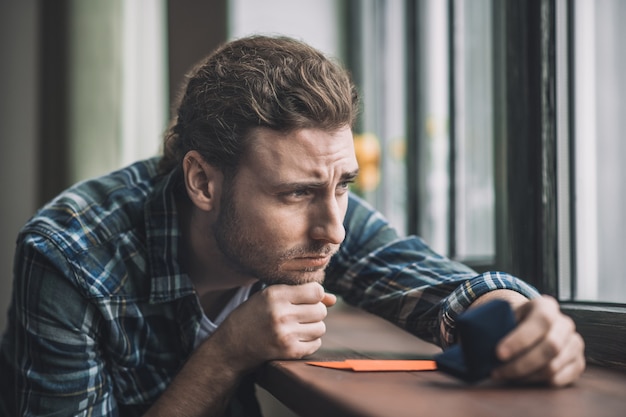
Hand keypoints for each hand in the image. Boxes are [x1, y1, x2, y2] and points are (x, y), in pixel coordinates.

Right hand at [209, 282, 335, 371]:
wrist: (231, 346)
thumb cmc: (253, 316)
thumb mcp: (270, 297)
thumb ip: (302, 294)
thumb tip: (334, 299)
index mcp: (275, 294)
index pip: (316, 291)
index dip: (315, 295)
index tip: (306, 299)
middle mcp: (281, 313)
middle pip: (321, 310)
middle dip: (314, 312)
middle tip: (300, 315)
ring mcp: (285, 334)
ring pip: (321, 327)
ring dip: (313, 327)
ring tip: (296, 327)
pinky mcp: (288, 352)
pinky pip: (316, 344)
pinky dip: (310, 341)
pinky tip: (296, 338)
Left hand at [492, 295, 585, 385]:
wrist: (529, 326)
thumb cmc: (513, 321)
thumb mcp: (505, 315)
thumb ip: (497, 323)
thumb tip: (478, 338)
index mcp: (547, 306)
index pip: (541, 322)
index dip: (520, 340)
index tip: (498, 354)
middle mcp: (565, 323)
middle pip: (551, 347)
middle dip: (521, 364)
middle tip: (497, 372)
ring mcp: (574, 343)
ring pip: (554, 367)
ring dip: (526, 376)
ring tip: (505, 376)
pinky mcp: (578, 363)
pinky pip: (559, 380)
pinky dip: (537, 383)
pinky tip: (520, 380)